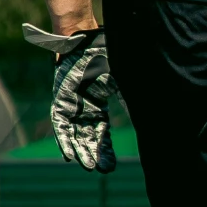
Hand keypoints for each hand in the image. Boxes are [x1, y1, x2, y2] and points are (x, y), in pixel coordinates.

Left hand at [22, 23, 116, 171]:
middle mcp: (83, 107)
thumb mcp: (121, 81)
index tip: (111, 167)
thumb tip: (147, 118)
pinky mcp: (60, 99)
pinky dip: (64, 139)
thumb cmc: (104, 55)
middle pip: (87, 137)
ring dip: (80, 150)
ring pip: (74, 134)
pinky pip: (60, 124)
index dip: (106, 149)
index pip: (101, 133)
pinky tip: (68, 154)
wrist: (86, 37)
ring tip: (88, 166)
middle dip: (93, 153)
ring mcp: (70, 104)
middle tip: (100, 169)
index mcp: (98, 104)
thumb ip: (130, 100)